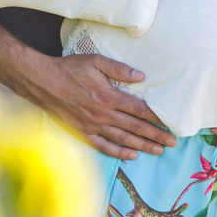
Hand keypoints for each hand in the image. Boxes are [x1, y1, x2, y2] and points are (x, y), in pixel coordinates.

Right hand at [18, 53, 175, 159]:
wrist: (44, 82)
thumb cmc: (70, 69)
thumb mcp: (95, 61)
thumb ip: (119, 69)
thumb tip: (141, 76)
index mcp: (109, 96)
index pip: (140, 110)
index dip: (157, 118)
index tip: (170, 124)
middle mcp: (104, 114)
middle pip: (136, 128)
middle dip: (156, 135)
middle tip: (172, 142)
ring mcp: (93, 126)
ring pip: (124, 139)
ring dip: (143, 146)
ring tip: (159, 151)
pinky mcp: (83, 132)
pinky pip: (104, 146)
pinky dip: (119, 153)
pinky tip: (131, 155)